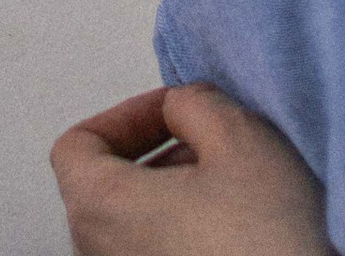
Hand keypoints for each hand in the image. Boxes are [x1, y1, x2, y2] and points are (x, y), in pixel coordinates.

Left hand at [50, 87, 331, 253]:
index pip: (75, 147)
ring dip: (179, 194)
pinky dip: (189, 231)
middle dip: (160, 152)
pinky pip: (161, 253)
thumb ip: (194, 103)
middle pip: (107, 187)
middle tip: (211, 141)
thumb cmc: (269, 242)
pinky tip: (242, 227)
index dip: (125, 114)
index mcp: (101, 211)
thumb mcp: (238, 137)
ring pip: (137, 225)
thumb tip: (182, 107)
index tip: (172, 108)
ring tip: (236, 185)